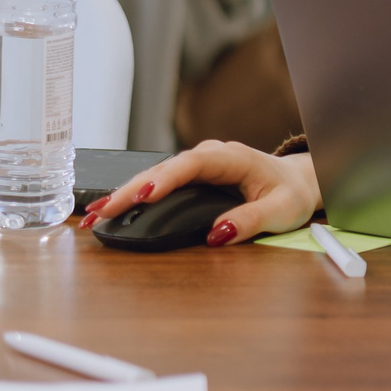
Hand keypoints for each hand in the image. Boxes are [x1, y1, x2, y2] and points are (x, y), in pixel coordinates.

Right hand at [82, 140, 321, 247]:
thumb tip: (217, 234)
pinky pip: (158, 183)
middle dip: (131, 190)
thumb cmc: (290, 193)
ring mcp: (196, 164)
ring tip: (95, 213)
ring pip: (155, 175)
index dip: (167, 179)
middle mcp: (209, 156)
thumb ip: (251, 220)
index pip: (193, 164)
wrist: (296, 180)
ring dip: (125, 193)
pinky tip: (110, 208)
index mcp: (232, 158)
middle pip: (164, 170)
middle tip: (103, 211)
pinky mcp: (189, 177)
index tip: (145, 196)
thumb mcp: (281, 210)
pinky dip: (134, 195)